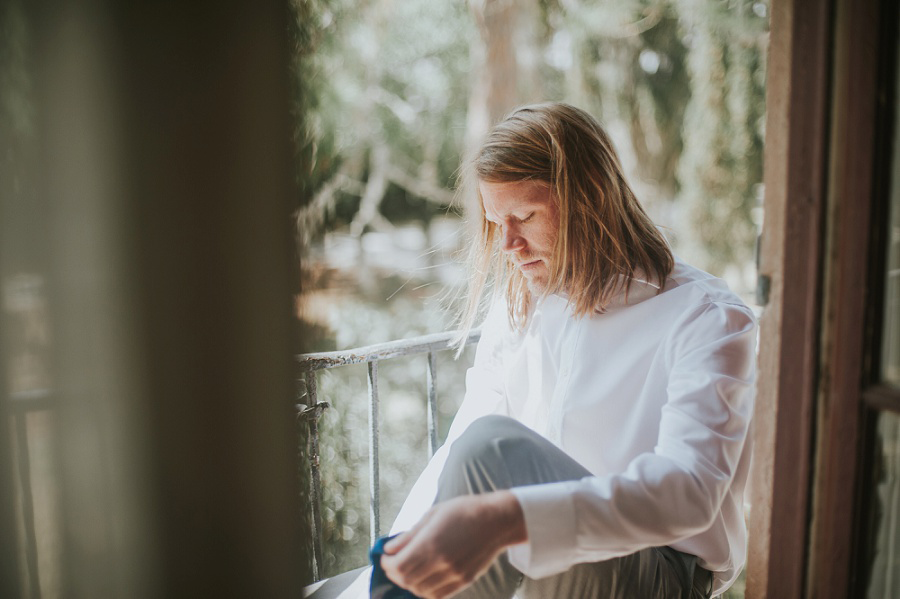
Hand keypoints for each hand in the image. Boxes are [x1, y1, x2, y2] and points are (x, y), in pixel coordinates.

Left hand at [380, 491, 526, 598]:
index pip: (398, 567)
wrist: (497, 521)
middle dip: (395, 574)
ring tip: (408, 569)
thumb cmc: (464, 511)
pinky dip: (424, 590)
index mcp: (431, 543)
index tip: (385, 556)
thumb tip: (389, 548)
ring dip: (408, 583)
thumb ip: (409, 535)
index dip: (387, 564)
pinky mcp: (464, 581)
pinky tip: (423, 578)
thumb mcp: (433, 514)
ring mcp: (454, 574)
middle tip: (393, 563)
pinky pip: (437, 595)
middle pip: (407, 581)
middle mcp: (441, 563)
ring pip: (420, 591)